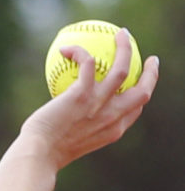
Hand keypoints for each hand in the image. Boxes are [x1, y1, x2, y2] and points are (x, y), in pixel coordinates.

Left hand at [21, 28, 159, 169]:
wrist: (39, 156)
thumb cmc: (46, 154)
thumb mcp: (67, 145)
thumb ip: (76, 129)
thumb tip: (67, 115)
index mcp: (112, 131)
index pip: (134, 110)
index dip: (141, 94)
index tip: (141, 83)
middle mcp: (111, 118)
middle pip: (142, 91)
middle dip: (151, 73)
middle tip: (150, 58)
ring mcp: (99, 105)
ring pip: (122, 68)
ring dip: (125, 47)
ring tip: (121, 34)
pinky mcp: (82, 94)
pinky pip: (87, 61)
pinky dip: (77, 51)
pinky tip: (65, 49)